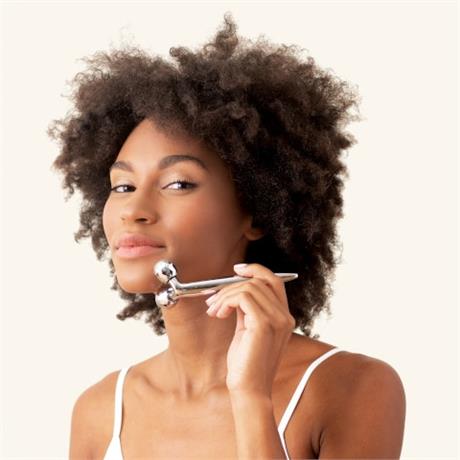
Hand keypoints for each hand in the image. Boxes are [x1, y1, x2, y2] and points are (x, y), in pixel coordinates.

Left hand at [205, 263, 295, 396]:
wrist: (249, 389)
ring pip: (248, 287)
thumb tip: (234, 291)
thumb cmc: (246, 364)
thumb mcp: (248, 330)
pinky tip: (219, 314)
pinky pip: (243, 297)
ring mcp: (277, 320)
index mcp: (283, 317)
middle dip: (232, 284)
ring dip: (225, 295)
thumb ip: (247, 309)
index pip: (274, 281)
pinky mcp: (264, 324)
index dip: (255, 270)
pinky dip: (226, 301)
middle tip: (215, 297)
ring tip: (215, 310)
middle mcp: (284, 316)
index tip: (237, 270)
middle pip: (260, 281)